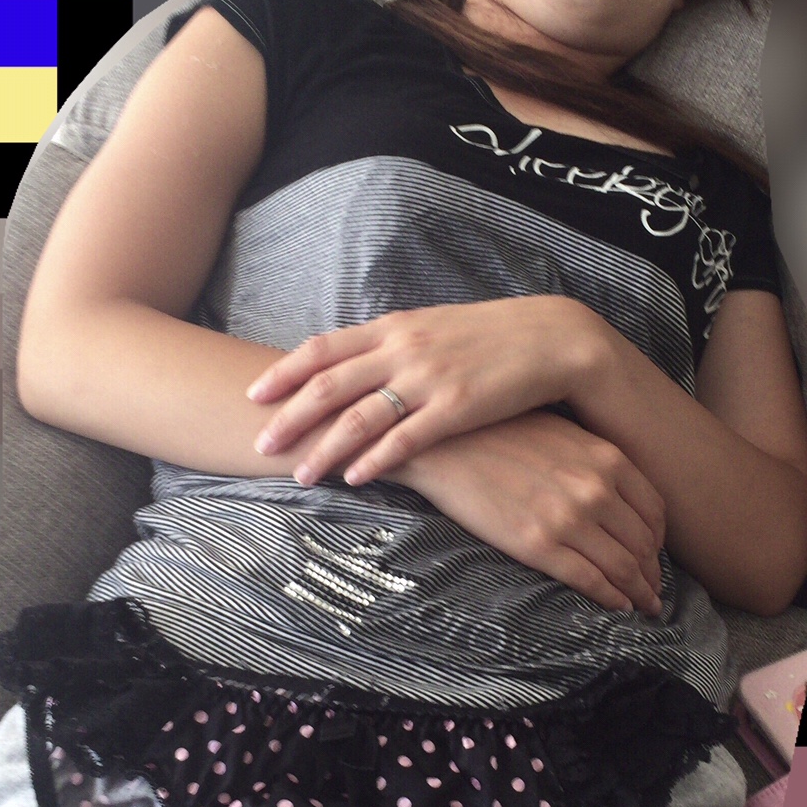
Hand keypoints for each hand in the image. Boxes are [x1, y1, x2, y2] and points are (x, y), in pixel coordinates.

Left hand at [245, 297, 599, 486]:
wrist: (553, 337)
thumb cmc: (491, 338)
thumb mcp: (432, 329)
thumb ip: (392, 345)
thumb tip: (354, 366)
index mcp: (394, 326)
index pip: (323, 348)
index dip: (284, 371)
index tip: (253, 393)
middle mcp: (403, 348)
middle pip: (329, 384)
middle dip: (289, 416)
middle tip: (259, 442)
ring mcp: (428, 377)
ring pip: (359, 416)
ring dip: (324, 448)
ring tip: (300, 475)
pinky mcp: (457, 407)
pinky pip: (405, 438)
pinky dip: (374, 460)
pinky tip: (353, 479)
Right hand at [407, 409, 665, 616]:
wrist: (443, 443)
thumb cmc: (498, 431)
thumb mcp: (560, 432)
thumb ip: (594, 459)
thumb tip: (617, 491)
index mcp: (606, 458)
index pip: (654, 510)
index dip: (660, 539)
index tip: (655, 553)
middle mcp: (595, 490)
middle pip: (643, 543)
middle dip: (652, 571)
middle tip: (653, 589)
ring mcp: (568, 520)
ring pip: (622, 566)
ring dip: (639, 591)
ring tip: (642, 604)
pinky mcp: (537, 546)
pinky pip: (589, 581)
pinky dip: (610, 598)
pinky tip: (617, 605)